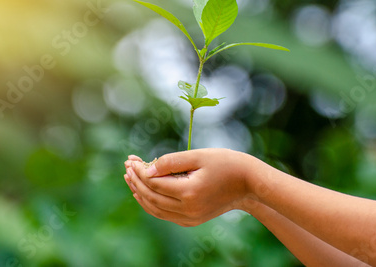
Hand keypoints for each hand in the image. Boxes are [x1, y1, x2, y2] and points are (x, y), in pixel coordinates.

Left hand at [124, 148, 254, 226]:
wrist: (248, 183)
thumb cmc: (226, 163)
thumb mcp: (198, 156)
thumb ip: (171, 161)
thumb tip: (146, 169)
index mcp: (189, 192)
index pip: (154, 182)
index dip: (139, 170)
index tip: (130, 158)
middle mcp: (188, 210)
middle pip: (151, 197)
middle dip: (136, 181)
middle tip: (126, 166)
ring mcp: (190, 218)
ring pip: (155, 209)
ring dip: (140, 193)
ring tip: (129, 178)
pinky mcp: (192, 220)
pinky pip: (164, 214)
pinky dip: (151, 204)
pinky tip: (143, 192)